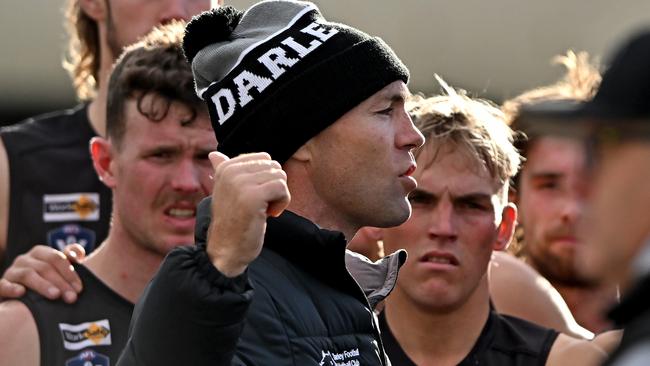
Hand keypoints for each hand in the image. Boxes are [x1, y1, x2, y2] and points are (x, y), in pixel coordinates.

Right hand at [0, 244, 84, 302]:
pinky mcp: (0, 285)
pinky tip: (21, 293)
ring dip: (43, 285)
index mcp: (39, 253)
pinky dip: (12, 288)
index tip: (79, 288)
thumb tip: (78, 252)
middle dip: (61, 282)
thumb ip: (67, 259)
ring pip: (27, 274)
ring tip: (55, 295)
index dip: (69, 272)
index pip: (56, 258)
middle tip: (71, 297)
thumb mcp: (55, 269)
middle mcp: (24, 259)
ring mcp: (11, 272)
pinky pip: (3, 285)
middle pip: (45, 267)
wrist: (17, 297)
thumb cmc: (43, 281)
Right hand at [206, 152, 289, 276]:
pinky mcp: (253, 196)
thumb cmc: (231, 222)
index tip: (253, 197)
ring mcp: (241, 183)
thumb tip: (214, 153)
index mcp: (226, 167)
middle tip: (259, 206)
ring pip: (281, 177)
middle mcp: (231, 171)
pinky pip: (282, 189)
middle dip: (274, 188)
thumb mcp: (225, 191)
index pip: (264, 158)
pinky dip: (282, 204)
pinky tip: (268, 215)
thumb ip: (223, 170)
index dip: (266, 179)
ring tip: (262, 211)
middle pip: (275, 167)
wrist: (226, 250)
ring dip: (278, 197)